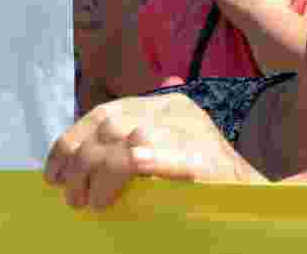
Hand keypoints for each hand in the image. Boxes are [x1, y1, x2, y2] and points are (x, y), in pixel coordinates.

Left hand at [44, 93, 263, 210]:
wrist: (254, 200)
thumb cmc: (200, 184)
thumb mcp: (164, 152)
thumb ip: (127, 146)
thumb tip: (71, 164)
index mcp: (164, 104)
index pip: (104, 112)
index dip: (70, 140)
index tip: (52, 173)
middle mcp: (176, 111)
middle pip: (111, 124)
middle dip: (80, 161)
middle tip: (70, 196)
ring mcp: (192, 133)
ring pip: (130, 138)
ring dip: (100, 172)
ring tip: (90, 202)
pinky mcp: (207, 161)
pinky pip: (170, 154)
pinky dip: (148, 161)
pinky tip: (129, 173)